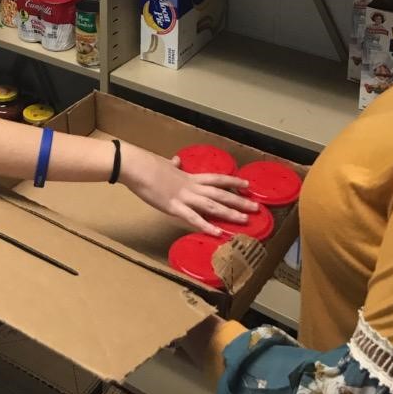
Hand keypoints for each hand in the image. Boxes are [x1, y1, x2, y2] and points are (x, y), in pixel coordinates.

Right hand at [120, 144, 257, 235]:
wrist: (136, 166)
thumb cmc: (148, 165)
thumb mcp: (165, 164)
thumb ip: (173, 165)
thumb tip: (177, 161)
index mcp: (189, 177)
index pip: (217, 178)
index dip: (233, 181)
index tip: (247, 184)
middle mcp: (191, 186)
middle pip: (220, 193)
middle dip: (238, 201)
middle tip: (256, 207)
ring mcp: (184, 197)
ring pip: (212, 205)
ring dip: (229, 213)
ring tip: (244, 220)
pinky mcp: (173, 207)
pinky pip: (193, 218)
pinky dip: (206, 225)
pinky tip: (217, 232)